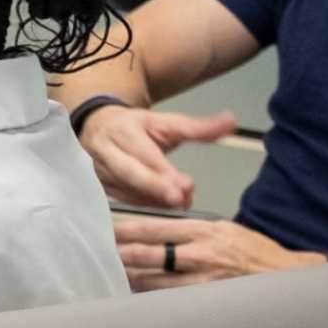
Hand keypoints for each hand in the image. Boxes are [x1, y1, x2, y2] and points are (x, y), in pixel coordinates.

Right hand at [78, 103, 239, 208]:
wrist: (98, 126)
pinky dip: (143, 203)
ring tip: (180, 203)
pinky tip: (163, 205)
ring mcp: (96, 168)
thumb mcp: (167, 122)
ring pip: (124, 189)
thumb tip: (232, 121)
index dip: (164, 172)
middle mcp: (105, 149)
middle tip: (180, 201)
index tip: (188, 186)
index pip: (144, 153)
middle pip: (127, 172)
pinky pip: (120, 198)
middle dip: (153, 188)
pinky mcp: (95, 184)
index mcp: (123, 130)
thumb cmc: (138, 127)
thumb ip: (199, 127)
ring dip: (153, 199)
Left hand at [111, 213, 323, 287]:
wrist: (287, 277)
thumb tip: (156, 235)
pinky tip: (137, 297)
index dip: (124, 229)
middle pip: (146, 254)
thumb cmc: (255, 253)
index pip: (152, 227)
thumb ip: (190, 231)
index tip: (106, 229)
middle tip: (100, 254)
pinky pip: (169, 300)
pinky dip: (151, 298)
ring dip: (130, 278)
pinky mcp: (206, 300)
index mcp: (203, 230)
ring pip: (152, 281)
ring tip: (113, 276)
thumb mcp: (223, 229)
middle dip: (120, 254)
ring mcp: (202, 280)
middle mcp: (199, 254)